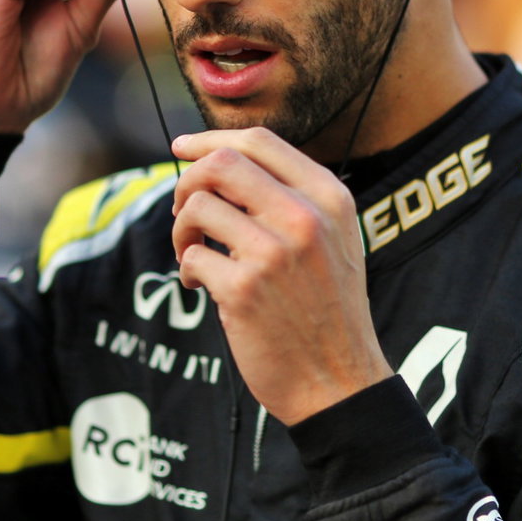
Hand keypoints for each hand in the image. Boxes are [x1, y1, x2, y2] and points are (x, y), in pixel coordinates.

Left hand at [171, 128, 392, 424]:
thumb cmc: (326, 310)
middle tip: (183, 210)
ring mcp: (274, 253)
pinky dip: (187, 269)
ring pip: (198, 206)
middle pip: (222, 163)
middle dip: (189, 180)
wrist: (339, 382)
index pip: (260, 141)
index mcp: (329, 198)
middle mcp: (305, 218)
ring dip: (182, 229)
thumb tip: (220, 162)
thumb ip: (292, 198)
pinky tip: (200, 286)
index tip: (182, 146)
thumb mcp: (334, 240)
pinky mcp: (244, 289)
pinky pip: (191, 256)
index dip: (211, 138)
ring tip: (193, 254)